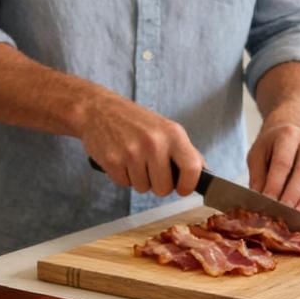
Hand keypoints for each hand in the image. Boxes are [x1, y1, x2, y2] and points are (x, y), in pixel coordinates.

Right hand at [80, 91, 203, 196]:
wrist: (98, 110)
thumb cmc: (135, 121)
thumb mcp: (165, 128)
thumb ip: (183, 151)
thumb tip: (202, 174)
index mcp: (172, 134)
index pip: (192, 168)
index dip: (188, 185)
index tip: (182, 188)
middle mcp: (154, 143)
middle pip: (164, 188)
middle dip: (158, 185)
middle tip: (150, 169)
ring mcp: (132, 152)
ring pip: (143, 188)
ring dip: (138, 179)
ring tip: (133, 159)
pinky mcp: (113, 161)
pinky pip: (124, 184)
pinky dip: (123, 176)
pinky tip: (120, 158)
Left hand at [247, 120, 299, 214]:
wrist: (292, 129)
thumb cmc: (272, 145)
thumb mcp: (257, 154)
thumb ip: (257, 175)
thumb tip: (260, 200)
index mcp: (288, 135)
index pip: (283, 162)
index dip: (276, 184)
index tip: (268, 201)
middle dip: (294, 195)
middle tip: (284, 212)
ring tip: (297, 217)